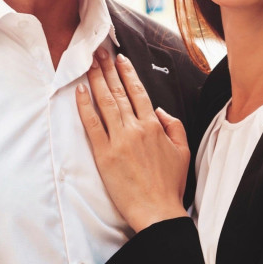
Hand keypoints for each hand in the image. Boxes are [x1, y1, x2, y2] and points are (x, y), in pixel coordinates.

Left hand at [75, 50, 189, 232]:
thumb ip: (174, 125)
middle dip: (108, 69)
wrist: (157, 211)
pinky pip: (92, 125)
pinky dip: (85, 107)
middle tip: (99, 52)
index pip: (138, 92)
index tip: (120, 59)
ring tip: (89, 64)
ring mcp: (119, 140)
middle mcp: (136, 128)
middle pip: (119, 92)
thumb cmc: (170, 184)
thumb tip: (159, 110)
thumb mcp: (182, 150)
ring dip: (96, 81)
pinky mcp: (104, 154)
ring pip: (106, 103)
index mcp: (154, 126)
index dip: (127, 73)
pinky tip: (80, 92)